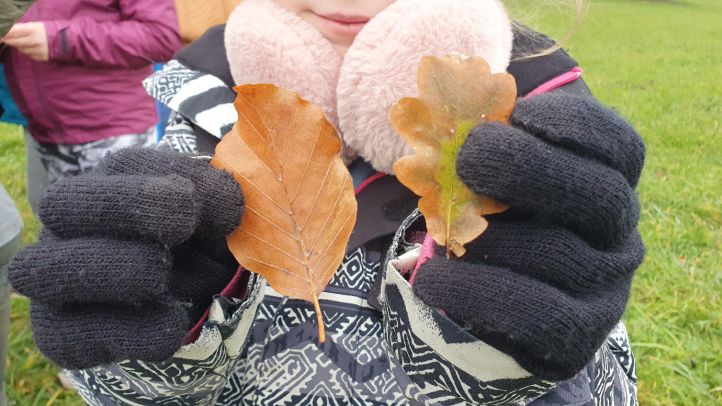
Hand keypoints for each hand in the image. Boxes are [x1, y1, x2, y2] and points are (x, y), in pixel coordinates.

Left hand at [2, 22, 48, 60]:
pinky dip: (29, 52)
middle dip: (9, 41)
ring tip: (27, 42)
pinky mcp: (42, 58)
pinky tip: (35, 48)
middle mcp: (35, 41)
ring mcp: (39, 50)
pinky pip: (30, 55)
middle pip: (14, 42)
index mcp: (33, 30)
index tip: (2, 35)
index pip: (13, 32)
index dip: (5, 34)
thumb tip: (7, 33)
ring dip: (21, 46)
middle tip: (7, 39)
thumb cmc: (48, 31)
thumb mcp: (35, 25)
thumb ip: (21, 29)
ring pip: (21, 50)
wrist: (67, 40)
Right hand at [9, 148, 244, 368]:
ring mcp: (54, 281)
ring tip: (162, 277)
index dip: (165, 178)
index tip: (206, 202)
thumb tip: (230, 203)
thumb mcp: (219, 225)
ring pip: (44, 268)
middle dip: (126, 207)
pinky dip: (128, 330)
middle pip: (61, 202)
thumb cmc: (201, 253)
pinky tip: (173, 325)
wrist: (192, 311)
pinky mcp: (60, 334)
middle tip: (180, 228)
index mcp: (114, 186)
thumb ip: (221, 206)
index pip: (124, 165)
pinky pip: (71, 334)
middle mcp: (70, 228)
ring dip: (114, 268)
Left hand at [412, 93, 645, 379]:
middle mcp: (618, 232)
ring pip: (560, 256)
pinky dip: (475, 294)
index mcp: (608, 181)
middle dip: (529, 170)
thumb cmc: (494, 215)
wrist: (500, 297)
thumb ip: (485, 146)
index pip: (618, 146)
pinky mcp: (575, 334)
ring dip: (491, 237)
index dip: (574, 126)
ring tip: (443, 231)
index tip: (521, 112)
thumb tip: (442, 120)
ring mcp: (604, 286)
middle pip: (598, 194)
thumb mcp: (494, 174)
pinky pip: (536, 316)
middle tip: (468, 157)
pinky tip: (430, 280)